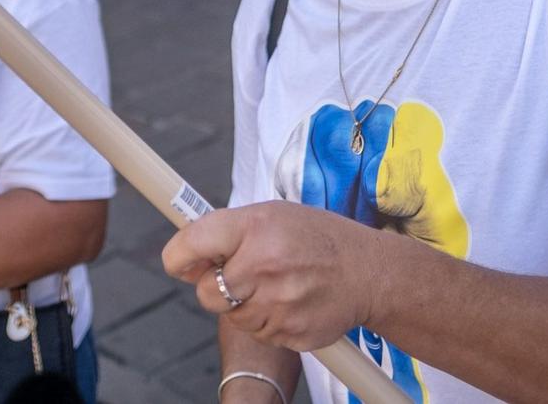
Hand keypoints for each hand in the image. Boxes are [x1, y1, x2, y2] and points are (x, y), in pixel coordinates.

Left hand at [162, 201, 376, 352]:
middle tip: (242, 275)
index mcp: (255, 227)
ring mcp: (277, 303)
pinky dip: (266, 321)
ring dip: (244, 305)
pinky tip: (289, 301)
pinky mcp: (289, 333)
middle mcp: (264, 264)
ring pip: (232, 317)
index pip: (191, 244)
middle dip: (216, 287)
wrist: (368, 272)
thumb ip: (227, 231)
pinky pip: (258, 333)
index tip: (182, 261)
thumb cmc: (316, 238)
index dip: (179, 256)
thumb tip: (183, 259)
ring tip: (275, 285)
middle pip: (206, 293)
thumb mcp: (272, 214)